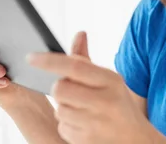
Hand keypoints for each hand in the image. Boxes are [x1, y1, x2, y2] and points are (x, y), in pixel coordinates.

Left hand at [27, 32, 158, 143]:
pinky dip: (67, 124)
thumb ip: (87, 60)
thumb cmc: (117, 103)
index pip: (75, 66)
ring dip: (64, 107)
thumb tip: (79, 33)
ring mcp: (96, 123)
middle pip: (60, 89)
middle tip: (71, 90)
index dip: (50, 61)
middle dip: (59, 88)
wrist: (134, 137)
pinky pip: (62, 127)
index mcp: (111, 80)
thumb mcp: (108, 79)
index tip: (31, 57)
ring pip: (59, 109)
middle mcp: (105, 101)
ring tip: (82, 109)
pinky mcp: (87, 140)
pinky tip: (83, 123)